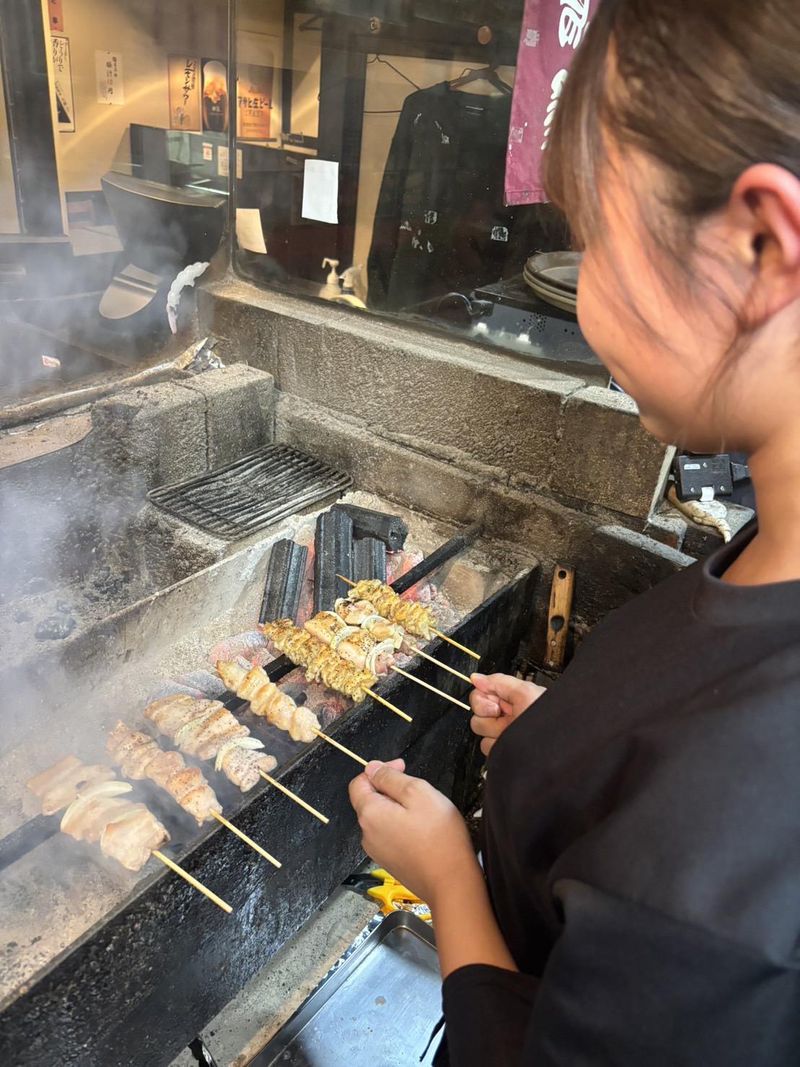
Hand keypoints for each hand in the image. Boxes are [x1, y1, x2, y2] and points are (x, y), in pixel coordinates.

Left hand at [349, 760, 477, 907]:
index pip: (359, 783)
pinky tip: (424, 830)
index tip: (403, 767)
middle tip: (420, 790)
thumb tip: (371, 768)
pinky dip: (402, 825)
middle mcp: (367, 834)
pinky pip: (390, 834)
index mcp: (370, 814)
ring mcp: (378, 851)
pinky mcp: (391, 862)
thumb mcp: (418, 793)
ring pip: (382, 818)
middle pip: (370, 800)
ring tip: (424, 811)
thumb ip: (391, 778)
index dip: (379, 769)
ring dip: (398, 808)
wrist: (452, 884)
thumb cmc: (439, 836)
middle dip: (391, 789)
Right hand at [469, 672, 545, 755]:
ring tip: (513, 732)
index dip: (484, 700)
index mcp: (510, 699)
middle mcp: (505, 715)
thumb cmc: (549, 718)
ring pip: (480, 731)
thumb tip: (477, 678)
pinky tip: (511, 744)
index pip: (479, 695)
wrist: (555, 745)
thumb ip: (499, 682)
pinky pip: (486, 747)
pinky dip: (497, 746)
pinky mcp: (502, 750)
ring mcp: (503, 734)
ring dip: (495, 731)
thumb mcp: (525, 693)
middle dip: (490, 716)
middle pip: (476, 713)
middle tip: (509, 719)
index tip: (496, 705)